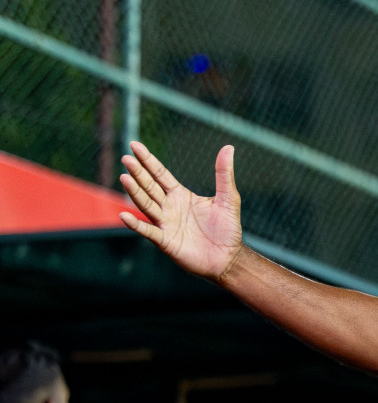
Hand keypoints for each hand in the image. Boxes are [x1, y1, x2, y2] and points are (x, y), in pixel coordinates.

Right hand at [118, 141, 244, 281]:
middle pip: (150, 187)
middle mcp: (169, 207)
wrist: (228, 257)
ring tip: (125, 177)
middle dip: (138, 173)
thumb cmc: (228, 229)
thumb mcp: (228, 198)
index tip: (134, 145)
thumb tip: (229, 147)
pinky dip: (135, 225)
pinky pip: (148, 231)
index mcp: (181, 195)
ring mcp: (165, 224)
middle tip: (127, 158)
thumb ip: (224, 174)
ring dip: (135, 192)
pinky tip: (123, 216)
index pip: (160, 174)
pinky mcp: (165, 241)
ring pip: (146, 205)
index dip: (148, 160)